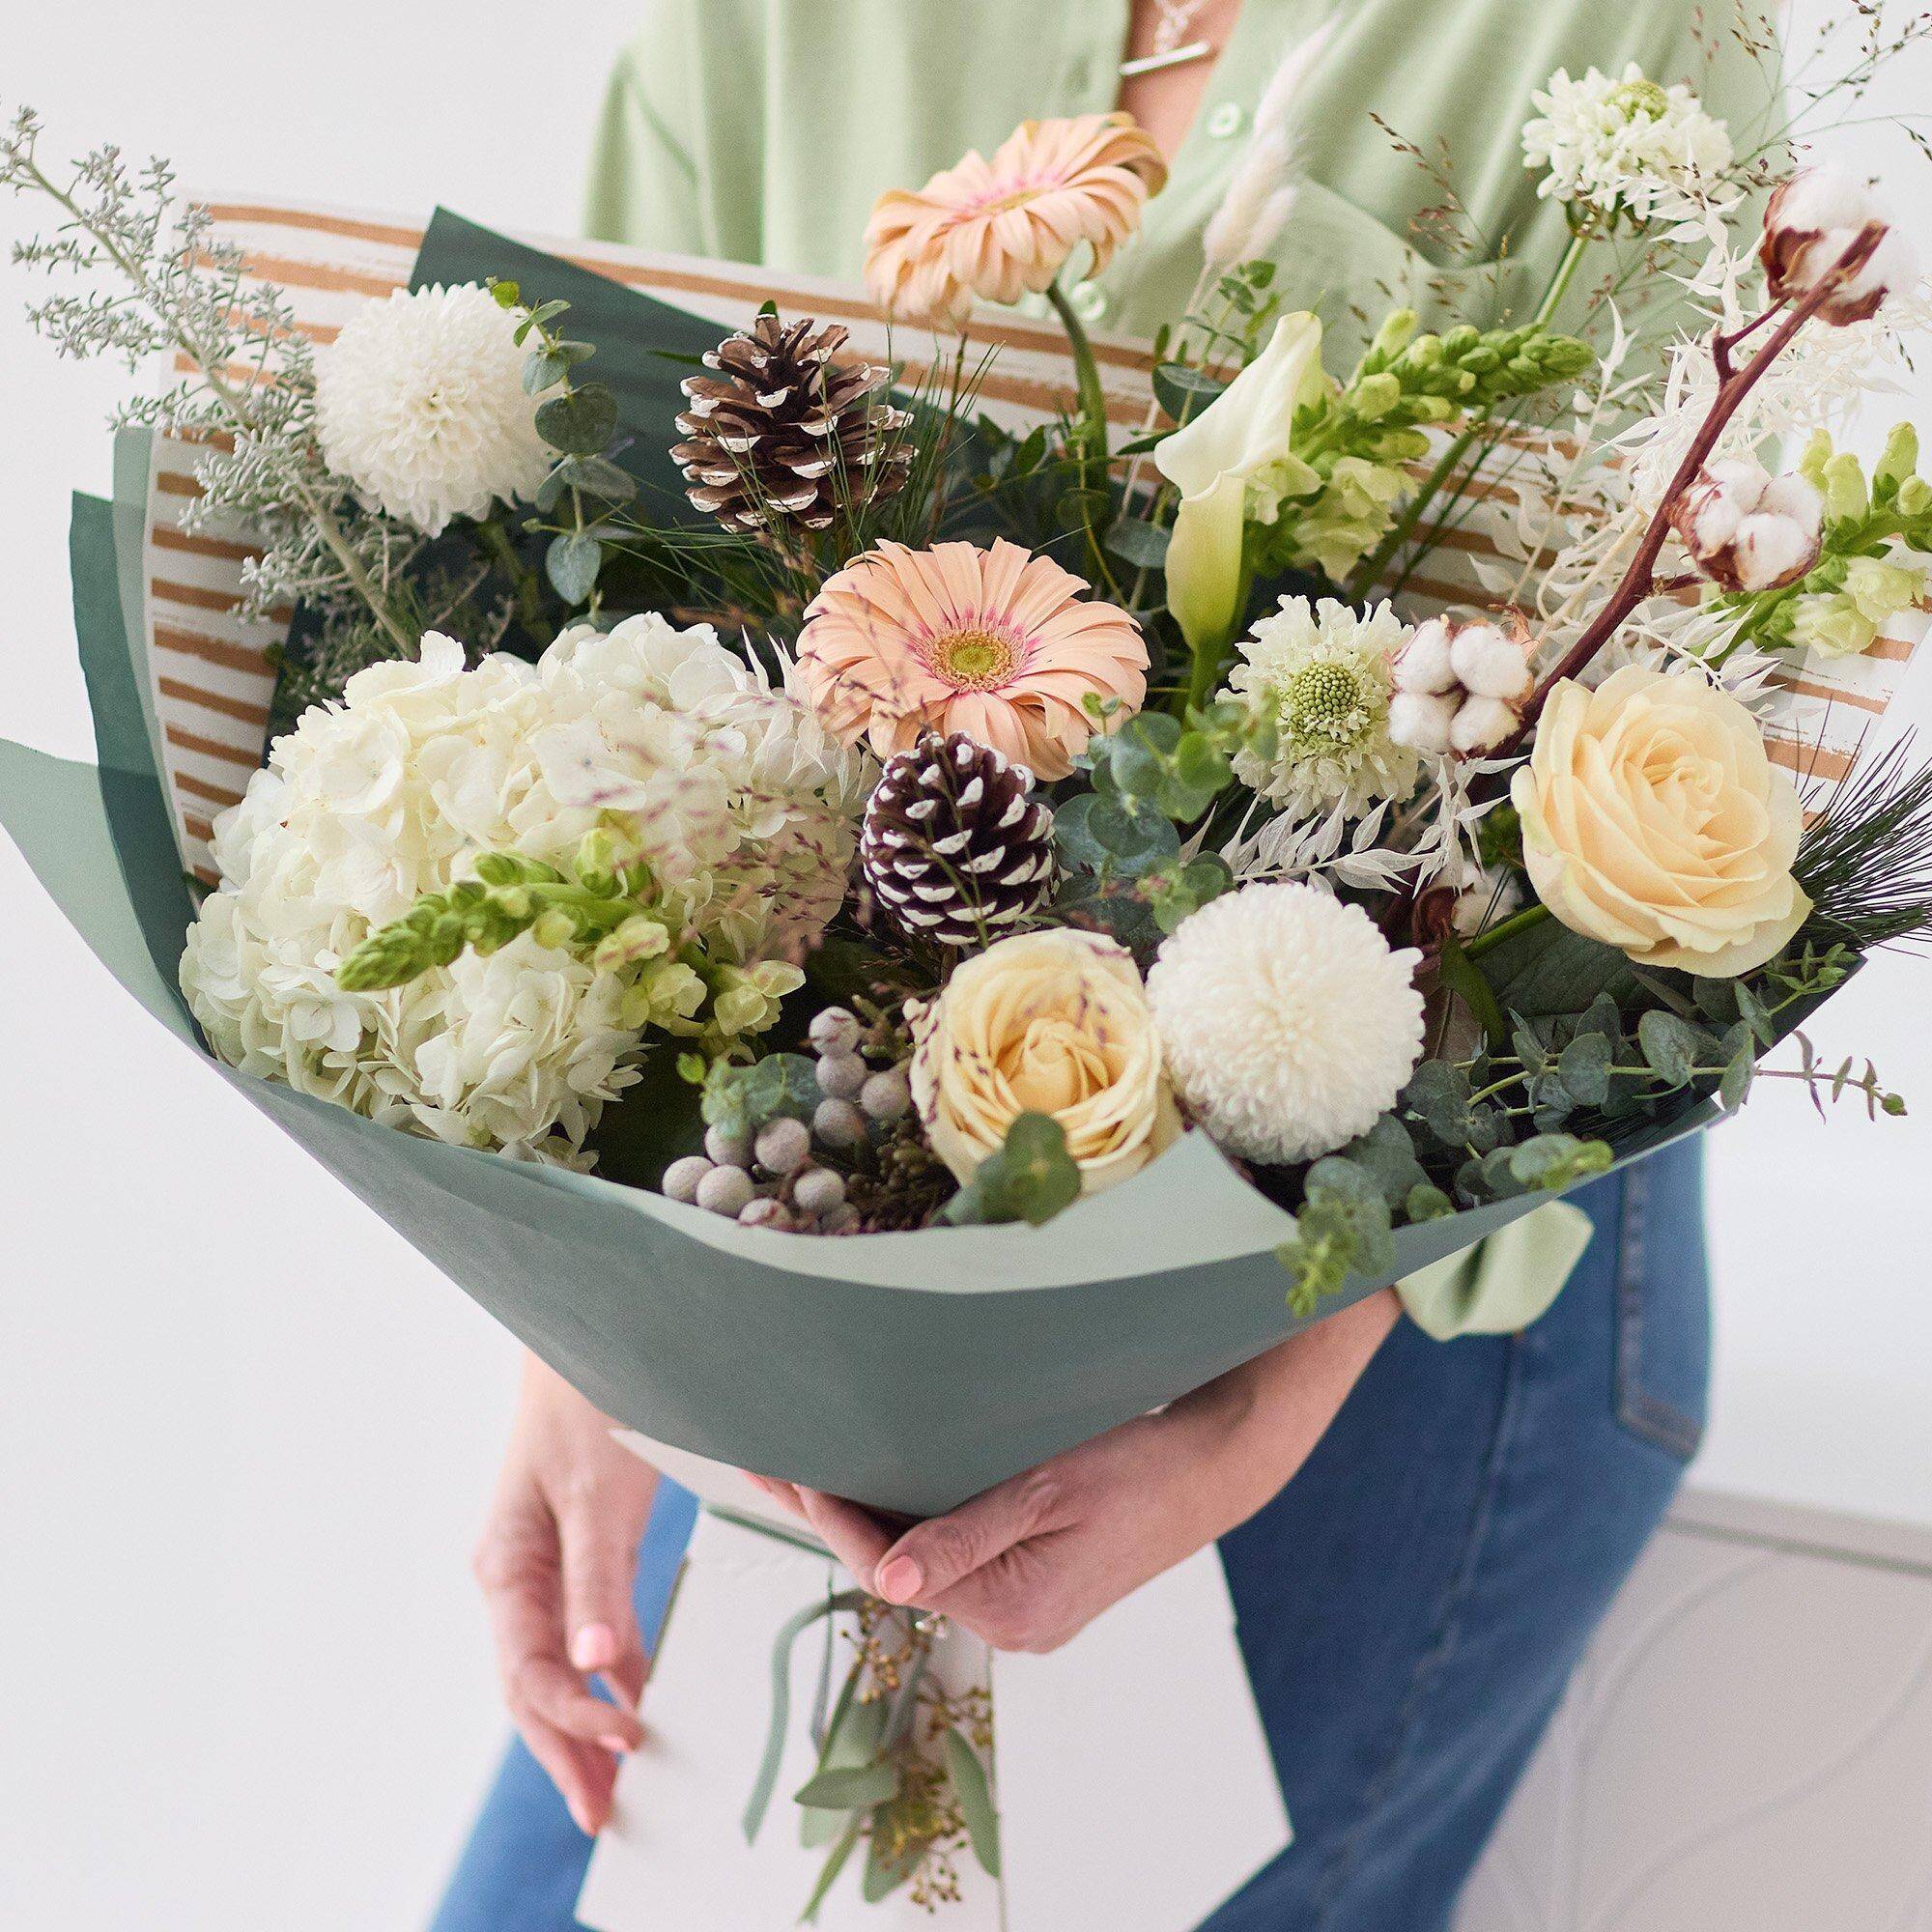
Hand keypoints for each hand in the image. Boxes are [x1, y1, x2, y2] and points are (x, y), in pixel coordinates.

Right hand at [472, 1354, 656, 1833]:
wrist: (587, 1329)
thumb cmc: (587, 1399)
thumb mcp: (598, 1489)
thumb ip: (598, 1578)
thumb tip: (599, 1671)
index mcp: (506, 1566)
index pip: (532, 1673)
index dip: (573, 1722)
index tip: (630, 1744)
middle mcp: (513, 1574)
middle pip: (531, 1688)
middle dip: (563, 1754)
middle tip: (604, 1818)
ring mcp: (539, 1564)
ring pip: (552, 1666)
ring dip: (578, 1726)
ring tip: (611, 1786)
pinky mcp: (572, 1548)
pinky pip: (579, 1630)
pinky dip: (600, 1675)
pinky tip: (628, 1701)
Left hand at [755, 1289, 1399, 1653]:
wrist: (1216, 1464)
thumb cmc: (1139, 1465)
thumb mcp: (1047, 1489)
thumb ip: (962, 1534)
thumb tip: (883, 1579)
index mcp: (1014, 1610)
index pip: (890, 1564)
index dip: (832, 1514)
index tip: (787, 1466)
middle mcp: (1012, 1625)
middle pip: (894, 1566)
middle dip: (832, 1513)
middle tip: (767, 1462)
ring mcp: (1022, 1607)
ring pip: (918, 1558)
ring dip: (864, 1513)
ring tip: (802, 1465)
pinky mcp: (1033, 1583)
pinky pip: (951, 1551)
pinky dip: (907, 1515)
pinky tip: (874, 1479)